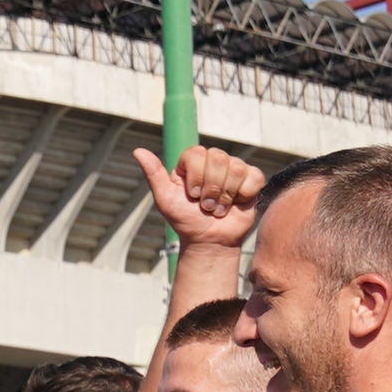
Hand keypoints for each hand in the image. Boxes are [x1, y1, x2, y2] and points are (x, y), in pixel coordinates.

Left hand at [137, 144, 266, 250]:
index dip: (196, 176)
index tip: (192, 195)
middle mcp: (213, 161)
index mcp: (191, 162)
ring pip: (236, 168)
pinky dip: (244, 193)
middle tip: (206, 206)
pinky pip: (254, 176)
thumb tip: (138, 151)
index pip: (197, 153)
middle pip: (219, 158)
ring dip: (226, 195)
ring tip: (218, 208)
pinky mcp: (252, 179)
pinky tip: (236, 203)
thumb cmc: (185, 220)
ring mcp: (233, 169)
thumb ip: (154, 174)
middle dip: (211, 188)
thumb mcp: (165, 199)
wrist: (209, 241)